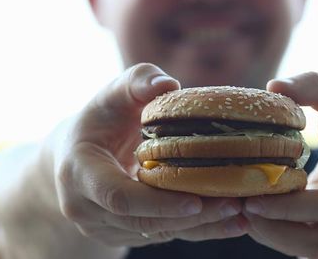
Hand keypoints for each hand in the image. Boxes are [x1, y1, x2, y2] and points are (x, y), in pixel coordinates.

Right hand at [52, 63, 247, 246]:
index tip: (196, 201)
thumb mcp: (113, 95)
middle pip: (144, 222)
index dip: (157, 203)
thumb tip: (168, 84)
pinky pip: (165, 235)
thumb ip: (137, 82)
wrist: (75, 154)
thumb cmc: (101, 118)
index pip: (118, 197)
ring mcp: (103, 227)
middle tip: (234, 204)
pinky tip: (234, 221)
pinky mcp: (123, 235)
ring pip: (157, 233)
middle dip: (190, 217)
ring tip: (241, 213)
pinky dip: (199, 229)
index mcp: (78, 173)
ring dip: (201, 226)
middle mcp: (85, 208)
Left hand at [241, 72, 317, 257]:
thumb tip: (274, 87)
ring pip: (314, 248)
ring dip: (274, 236)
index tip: (251, 198)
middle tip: (240, 209)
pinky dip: (280, 231)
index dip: (288, 208)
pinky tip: (255, 210)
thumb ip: (315, 86)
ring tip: (241, 211)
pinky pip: (309, 240)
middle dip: (276, 232)